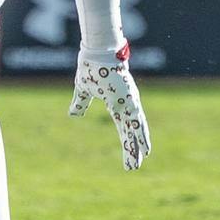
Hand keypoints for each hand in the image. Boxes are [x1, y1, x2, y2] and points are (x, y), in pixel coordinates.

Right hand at [72, 44, 151, 170]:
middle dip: (132, 150)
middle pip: (131, 133)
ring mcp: (130, 104)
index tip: (130, 156)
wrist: (97, 52)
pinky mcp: (130, 101)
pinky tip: (146, 149)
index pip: (123, 128)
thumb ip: (80, 103)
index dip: (126, 142)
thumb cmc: (91, 67)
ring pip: (136, 131)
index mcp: (116, 104)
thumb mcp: (83, 90)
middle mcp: (127, 106)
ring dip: (138, 147)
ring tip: (139, 163)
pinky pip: (137, 123)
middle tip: (134, 166)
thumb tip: (73, 114)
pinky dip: (142, 137)